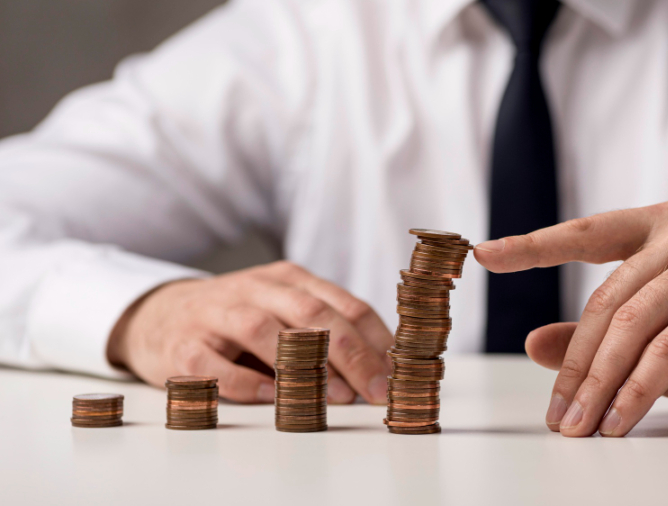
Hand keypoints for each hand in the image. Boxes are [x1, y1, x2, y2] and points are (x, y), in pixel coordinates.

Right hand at [107, 261, 391, 403]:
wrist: (158, 314)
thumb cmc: (236, 319)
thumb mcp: (284, 310)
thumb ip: (326, 332)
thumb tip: (380, 369)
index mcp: (288, 279)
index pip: (344, 304)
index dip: (376, 338)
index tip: (400, 372)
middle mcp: (254, 289)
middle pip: (312, 315)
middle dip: (352, 354)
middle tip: (378, 389)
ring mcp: (215, 314)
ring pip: (263, 330)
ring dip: (303, 365)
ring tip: (335, 395)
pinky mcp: (182, 345)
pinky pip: (215, 364)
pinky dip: (244, 381)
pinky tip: (270, 397)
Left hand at [474, 202, 667, 436]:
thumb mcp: (647, 338)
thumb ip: (593, 335)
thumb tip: (532, 343)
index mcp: (656, 227)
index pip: (585, 234)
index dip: (533, 246)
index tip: (484, 254)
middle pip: (607, 301)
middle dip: (575, 365)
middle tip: (557, 415)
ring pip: (632, 327)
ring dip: (600, 384)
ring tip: (580, 426)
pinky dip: (636, 390)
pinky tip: (618, 420)